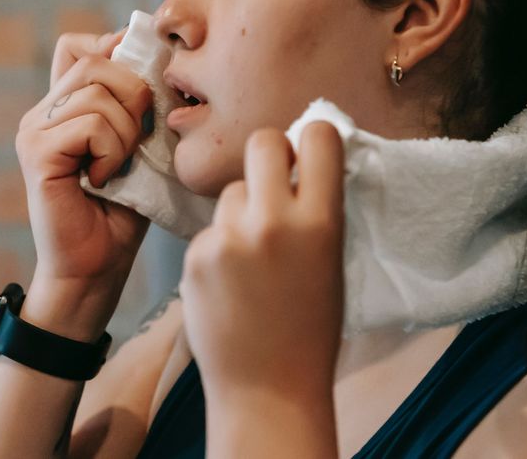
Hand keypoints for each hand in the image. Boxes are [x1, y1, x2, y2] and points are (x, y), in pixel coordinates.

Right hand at [15, 27, 152, 335]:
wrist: (96, 269)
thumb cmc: (122, 213)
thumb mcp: (138, 147)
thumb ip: (137, 106)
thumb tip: (157, 58)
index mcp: (63, 106)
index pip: (80, 45)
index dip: (116, 54)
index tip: (143, 94)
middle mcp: (42, 112)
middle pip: (96, 60)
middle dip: (134, 95)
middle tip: (137, 142)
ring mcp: (34, 130)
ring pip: (97, 91)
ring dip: (126, 130)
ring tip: (118, 167)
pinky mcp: (37, 153)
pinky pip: (90, 124)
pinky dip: (112, 151)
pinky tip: (103, 180)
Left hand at [179, 121, 346, 402]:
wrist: (268, 388)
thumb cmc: (310, 327)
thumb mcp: (331, 259)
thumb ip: (317, 208)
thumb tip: (303, 159)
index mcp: (320, 222)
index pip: (317, 136)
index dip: (312, 140)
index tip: (309, 155)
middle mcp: (273, 222)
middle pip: (262, 142)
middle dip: (269, 156)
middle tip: (274, 184)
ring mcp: (229, 238)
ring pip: (231, 191)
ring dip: (241, 210)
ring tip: (253, 260)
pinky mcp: (195, 255)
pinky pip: (210, 229)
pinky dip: (219, 248)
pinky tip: (230, 284)